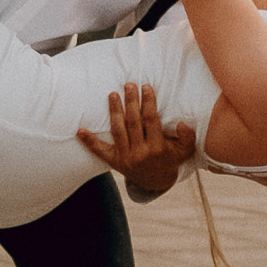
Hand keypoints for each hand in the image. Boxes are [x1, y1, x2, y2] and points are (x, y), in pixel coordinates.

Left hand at [78, 82, 196, 200]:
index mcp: (157, 148)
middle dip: (130, 101)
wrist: (155, 182)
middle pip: (133, 122)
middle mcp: (140, 153)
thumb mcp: (184, 151)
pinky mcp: (114, 162)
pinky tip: (80, 131)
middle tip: (128, 85)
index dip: (148, 102)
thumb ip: (187, 138)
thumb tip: (181, 124)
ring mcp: (125, 158)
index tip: (146, 87)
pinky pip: (100, 151)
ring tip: (112, 94)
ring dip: (114, 111)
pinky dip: (89, 141)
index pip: (151, 120)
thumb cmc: (170, 160)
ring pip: (118, 130)